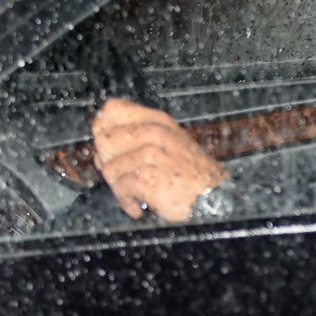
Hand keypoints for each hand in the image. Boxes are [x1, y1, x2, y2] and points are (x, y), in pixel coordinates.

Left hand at [91, 98, 228, 221]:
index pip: (112, 110)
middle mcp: (154, 133)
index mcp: (158, 121)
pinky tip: (138, 205)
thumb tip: (101, 148)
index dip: (102, 128)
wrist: (214, 196)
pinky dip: (126, 201)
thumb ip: (137, 139)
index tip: (105, 146)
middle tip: (121, 176)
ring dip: (118, 187)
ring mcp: (151, 155)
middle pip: (105, 140)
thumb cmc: (193, 174)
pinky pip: (120, 188)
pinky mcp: (148, 178)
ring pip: (110, 168)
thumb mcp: (170, 144)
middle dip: (108, 162)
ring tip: (134, 194)